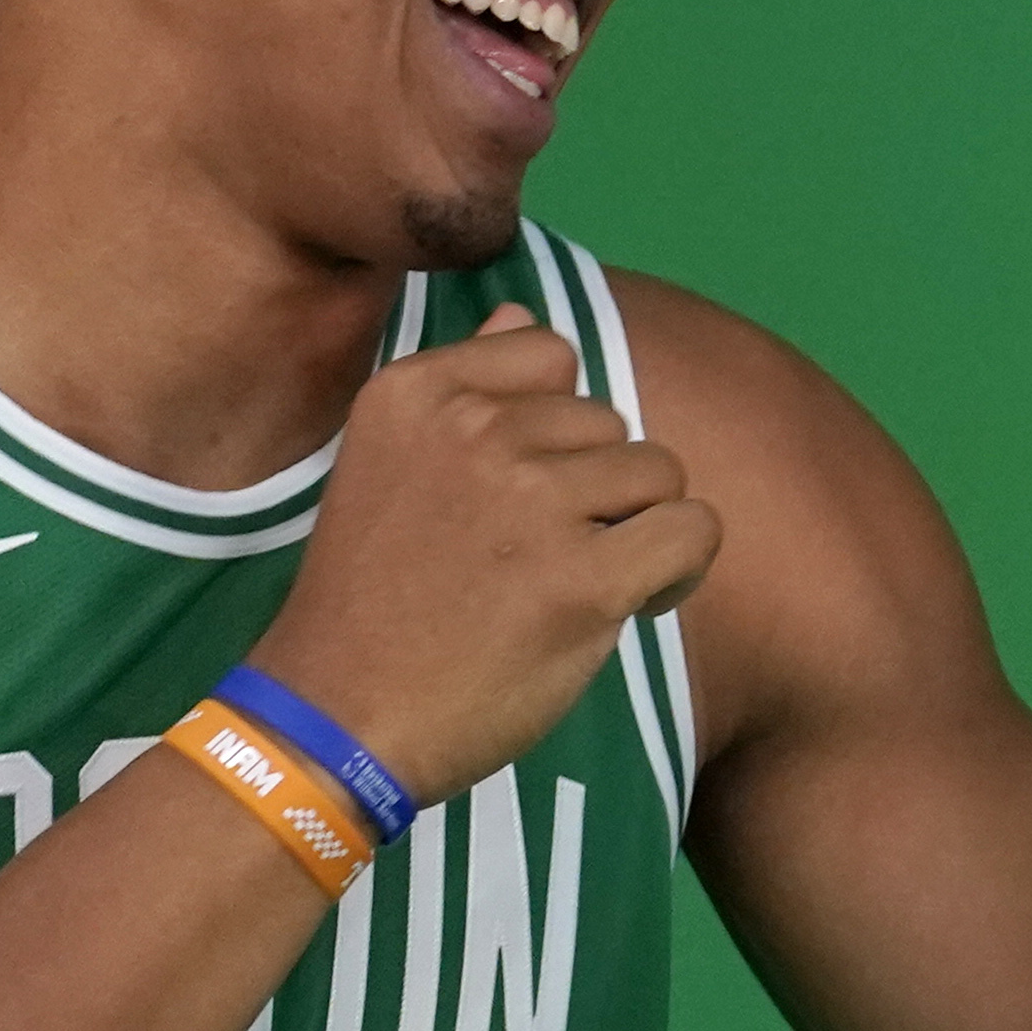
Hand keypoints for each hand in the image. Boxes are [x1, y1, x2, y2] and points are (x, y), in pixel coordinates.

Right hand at [248, 305, 720, 801]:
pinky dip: (680, 567)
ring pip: (659, 472)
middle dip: (596, 486)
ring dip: (638, 528)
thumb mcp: (386, 466)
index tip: (521, 486)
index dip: (555, 425)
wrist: (339, 718)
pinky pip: (692, 530)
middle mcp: (475, 432)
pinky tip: (631, 602)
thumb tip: (524, 312)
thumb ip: (462, 387)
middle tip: (543, 556)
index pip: (549, 353)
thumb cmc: (370, 601)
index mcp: (416, 393)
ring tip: (581, 582)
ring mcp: (533, 502)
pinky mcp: (586, 577)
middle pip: (610, 419)